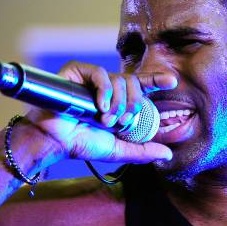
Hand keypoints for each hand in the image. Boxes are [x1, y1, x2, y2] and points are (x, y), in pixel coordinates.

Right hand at [25, 61, 175, 162]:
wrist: (55, 141)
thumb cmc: (81, 144)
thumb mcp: (118, 149)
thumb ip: (143, 151)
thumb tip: (168, 154)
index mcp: (118, 101)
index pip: (141, 86)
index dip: (156, 80)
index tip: (172, 82)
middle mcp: (107, 88)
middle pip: (134, 83)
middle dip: (133, 105)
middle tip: (122, 122)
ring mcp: (93, 79)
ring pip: (119, 79)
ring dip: (118, 103)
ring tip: (106, 119)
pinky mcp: (77, 71)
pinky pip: (101, 73)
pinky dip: (105, 90)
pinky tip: (100, 106)